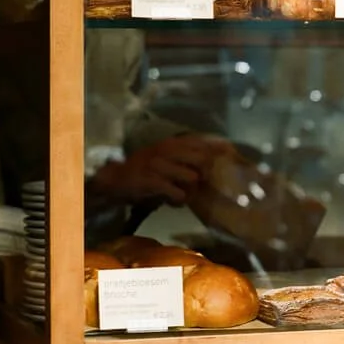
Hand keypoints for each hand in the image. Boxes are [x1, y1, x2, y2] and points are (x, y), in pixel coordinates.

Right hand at [89, 135, 229, 206]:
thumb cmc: (144, 169)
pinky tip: (175, 201)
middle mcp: (166, 150)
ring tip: (186, 194)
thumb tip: (212, 157)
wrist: (116, 179)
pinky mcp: (152, 180)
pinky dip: (179, 199)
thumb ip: (184, 156)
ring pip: (191, 176)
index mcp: (171, 143)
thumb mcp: (164, 156)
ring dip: (192, 189)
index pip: (201, 142)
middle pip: (201, 159)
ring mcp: (159, 164)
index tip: (228, 158)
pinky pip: (177, 192)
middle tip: (205, 183)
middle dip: (207, 173)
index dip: (217, 150)